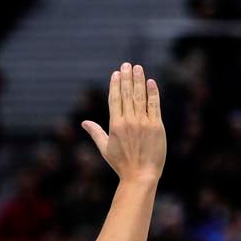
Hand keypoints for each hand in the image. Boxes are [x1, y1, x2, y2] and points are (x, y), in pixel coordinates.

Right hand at [82, 62, 165, 183]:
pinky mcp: (157, 127)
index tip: (117, 73)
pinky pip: (154, 106)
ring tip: (138, 68)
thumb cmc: (122, 164)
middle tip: (127, 64)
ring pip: (140, 97)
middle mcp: (129, 121)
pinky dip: (152, 93)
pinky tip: (151, 82)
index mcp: (115, 125)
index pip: (115, 99)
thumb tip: (83, 122)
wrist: (140, 176)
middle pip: (127, 94)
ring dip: (139, 80)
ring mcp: (144, 123)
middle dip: (127, 77)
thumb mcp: (105, 148)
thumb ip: (96, 132)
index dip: (116, 84)